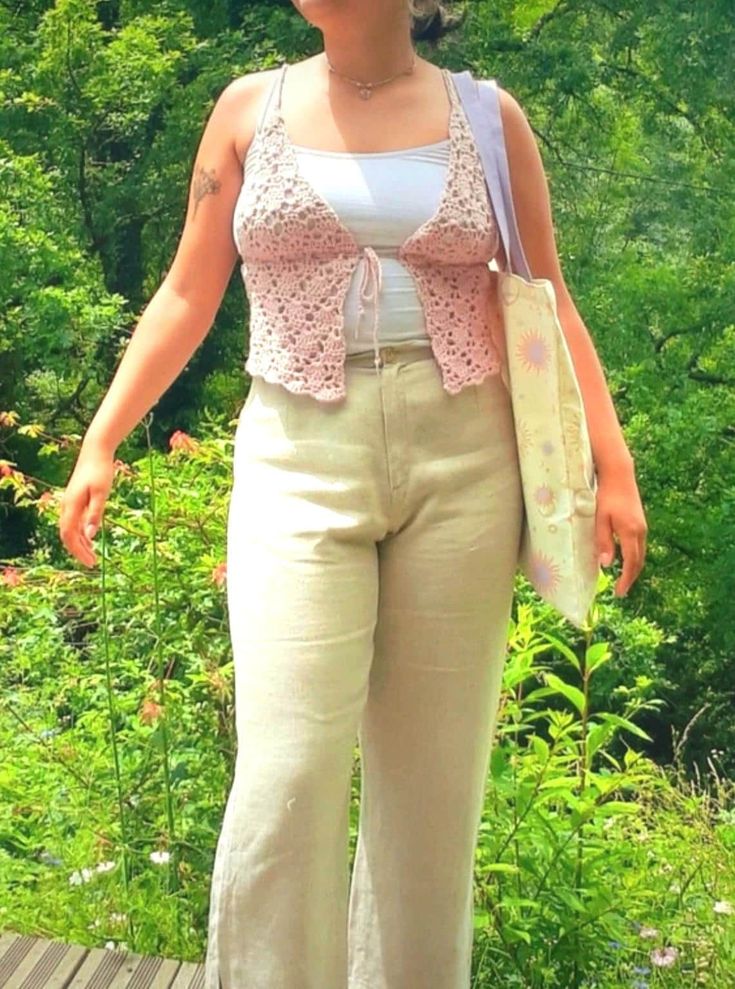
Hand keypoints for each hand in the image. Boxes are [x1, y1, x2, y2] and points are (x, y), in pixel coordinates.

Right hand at [59, 444, 114, 566]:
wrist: (95, 451)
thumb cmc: (100, 470)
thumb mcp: (102, 493)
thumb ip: (96, 513)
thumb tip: (90, 536)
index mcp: (71, 506)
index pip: (69, 535)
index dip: (78, 551)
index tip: (91, 562)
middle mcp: (67, 506)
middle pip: (67, 535)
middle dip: (78, 550)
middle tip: (92, 563)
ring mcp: (70, 502)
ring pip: (70, 529)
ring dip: (80, 543)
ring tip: (93, 555)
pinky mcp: (75, 499)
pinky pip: (74, 521)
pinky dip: (81, 532)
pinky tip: (90, 538)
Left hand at [595, 459, 647, 596]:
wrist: (619, 475)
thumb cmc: (605, 495)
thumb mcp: (600, 519)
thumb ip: (603, 541)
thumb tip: (606, 565)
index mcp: (630, 532)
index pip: (631, 563)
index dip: (626, 580)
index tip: (619, 593)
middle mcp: (640, 531)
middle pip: (639, 561)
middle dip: (631, 578)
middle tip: (621, 591)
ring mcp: (642, 527)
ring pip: (641, 554)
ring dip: (633, 568)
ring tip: (623, 579)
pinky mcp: (640, 522)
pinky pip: (639, 546)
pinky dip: (634, 557)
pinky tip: (625, 560)